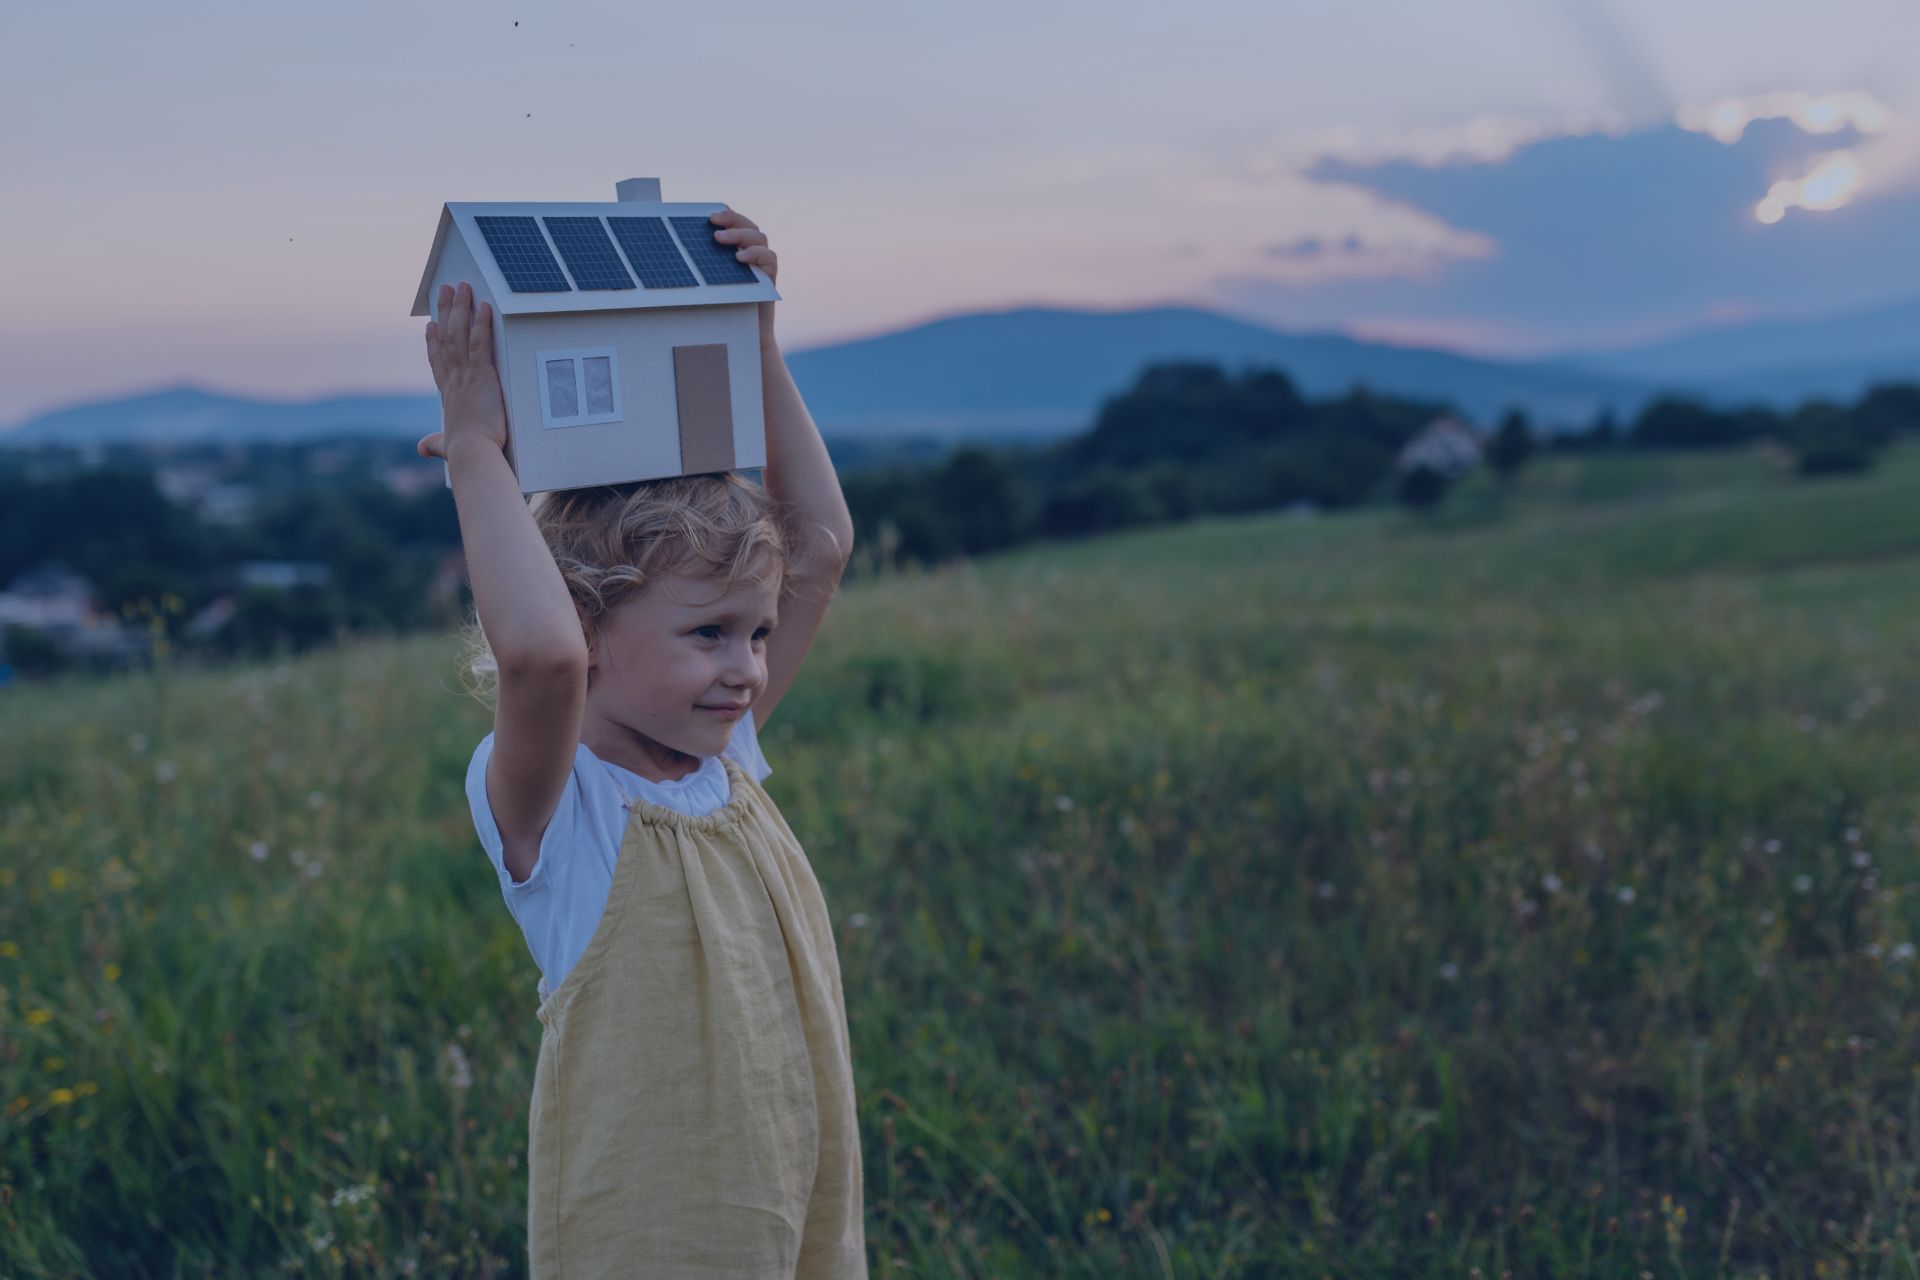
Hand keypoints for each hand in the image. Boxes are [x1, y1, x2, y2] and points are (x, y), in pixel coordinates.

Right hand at [417, 281, 508, 461]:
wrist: (473, 454)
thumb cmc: (464, 453)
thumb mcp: (446, 446)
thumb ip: (435, 444)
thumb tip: (422, 450)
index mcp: (447, 394)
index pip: (437, 362)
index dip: (433, 341)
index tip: (431, 325)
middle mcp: (453, 380)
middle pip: (446, 338)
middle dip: (445, 312)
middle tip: (445, 290)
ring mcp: (465, 375)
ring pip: (459, 334)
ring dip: (460, 308)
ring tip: (462, 287)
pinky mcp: (482, 376)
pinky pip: (481, 343)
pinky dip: (482, 324)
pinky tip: (484, 306)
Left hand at [708, 209, 777, 348]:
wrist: (738, 332)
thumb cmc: (719, 306)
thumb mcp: (706, 280)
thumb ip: (700, 264)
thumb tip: (675, 248)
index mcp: (737, 247)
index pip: (735, 222)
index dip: (726, 214)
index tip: (708, 215)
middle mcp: (752, 251)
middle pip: (748, 224)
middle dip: (731, 219)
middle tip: (712, 222)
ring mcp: (763, 263)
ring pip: (759, 237)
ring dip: (740, 235)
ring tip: (719, 239)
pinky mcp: (770, 276)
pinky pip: (769, 258)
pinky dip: (755, 254)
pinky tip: (739, 258)